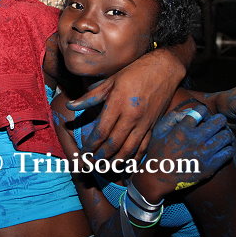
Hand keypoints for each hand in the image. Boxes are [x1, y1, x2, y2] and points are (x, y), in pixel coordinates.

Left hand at [66, 48, 182, 159]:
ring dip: (116, 161)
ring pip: (129, 149)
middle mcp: (132, 116)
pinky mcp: (153, 125)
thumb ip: (90, 97)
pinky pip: (144, 146)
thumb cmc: (134, 72)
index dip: (92, 144)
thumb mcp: (110, 81)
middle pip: (114, 143)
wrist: (165, 69)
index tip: (84, 151)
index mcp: (118, 104)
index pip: (102, 131)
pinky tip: (127, 165)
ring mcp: (144, 123)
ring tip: (106, 168)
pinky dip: (135, 158)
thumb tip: (70, 106)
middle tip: (92, 164)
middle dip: (101, 156)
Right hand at [133, 105, 233, 202]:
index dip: (203, 111)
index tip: (202, 116)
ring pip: (226, 136)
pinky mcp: (210, 166)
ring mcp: (204, 153)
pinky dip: (228, 148)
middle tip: (216, 124)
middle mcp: (194, 140)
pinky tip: (222, 148)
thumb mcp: (158, 130)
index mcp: (181, 129)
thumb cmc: (158, 152)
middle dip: (218, 120)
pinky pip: (228, 152)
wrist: (159, 178)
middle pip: (218, 121)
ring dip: (224, 133)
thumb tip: (189, 112)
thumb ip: (172, 117)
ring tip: (220, 135)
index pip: (201, 111)